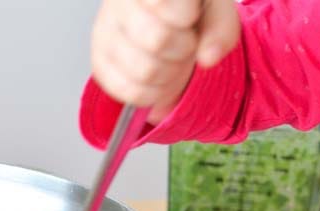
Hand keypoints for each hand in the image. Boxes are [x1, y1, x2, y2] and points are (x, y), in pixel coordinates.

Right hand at [91, 0, 239, 122]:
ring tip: (171, 59)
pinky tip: (159, 77)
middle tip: (182, 40)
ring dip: (170, 74)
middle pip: (157, 42)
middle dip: (182, 49)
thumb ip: (220, 26)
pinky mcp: (99, 63)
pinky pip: (129, 92)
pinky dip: (153, 93)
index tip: (188, 16)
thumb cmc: (185, 6)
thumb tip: (209, 58)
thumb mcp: (212, 4)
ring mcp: (103, 36)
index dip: (185, 19)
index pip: (163, 4)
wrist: (159, 15)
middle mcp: (116, 6)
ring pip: (144, 72)